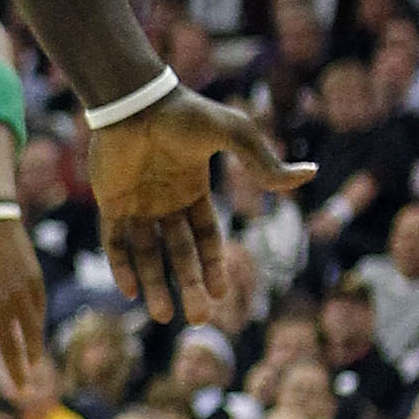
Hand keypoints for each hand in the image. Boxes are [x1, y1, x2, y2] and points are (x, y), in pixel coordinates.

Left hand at [0, 216, 48, 398]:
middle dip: (14, 374)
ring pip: (31, 333)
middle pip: (10, 348)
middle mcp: (0, 304)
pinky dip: (38, 326)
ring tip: (33, 371)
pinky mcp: (35, 281)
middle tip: (21, 393)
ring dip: (32, 355)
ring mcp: (20, 293)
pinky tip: (37, 337)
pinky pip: (39, 310)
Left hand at [85, 89, 313, 322]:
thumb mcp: (233, 135)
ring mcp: (136, 202)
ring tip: (162, 316)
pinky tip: (129, 289)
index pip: (206, 237)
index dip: (213, 265)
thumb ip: (263, 162)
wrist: (133, 99)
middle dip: (189, 285)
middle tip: (198, 319)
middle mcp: (165, 201)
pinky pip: (113, 240)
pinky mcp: (108, 200)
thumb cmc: (183, 112)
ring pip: (146, 253)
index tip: (220, 294)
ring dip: (154, 284)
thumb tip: (310, 173)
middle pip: (179, 253)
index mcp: (193, 189)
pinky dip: (120, 265)